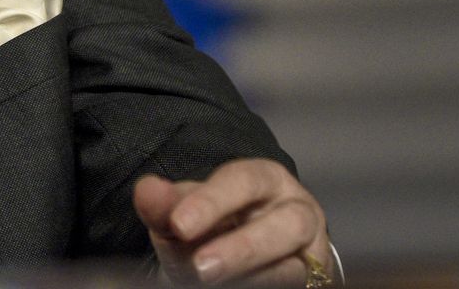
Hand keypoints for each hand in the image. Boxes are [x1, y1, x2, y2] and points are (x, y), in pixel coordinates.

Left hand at [134, 160, 332, 286]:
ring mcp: (310, 254)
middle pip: (286, 224)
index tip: (179, 224)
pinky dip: (259, 288)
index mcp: (267, 180)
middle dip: (242, 247)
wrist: (238, 262)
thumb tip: (145, 190)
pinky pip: (295, 287)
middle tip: (201, 266)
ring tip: (210, 282)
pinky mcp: (312, 283)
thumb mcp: (187, 215)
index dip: (212, 202)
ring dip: (253, 277)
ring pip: (294, 268)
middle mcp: (298, 212)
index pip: (244, 181)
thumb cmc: (215, 228)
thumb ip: (167, 205)